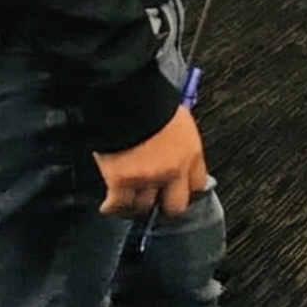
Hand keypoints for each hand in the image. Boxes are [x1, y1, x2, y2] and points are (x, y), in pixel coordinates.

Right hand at [93, 105, 208, 219]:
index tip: (179, 192)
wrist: (127, 98)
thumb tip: (173, 146)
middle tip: (156, 206)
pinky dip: (112, 207)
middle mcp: (172, 171)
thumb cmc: (152, 101)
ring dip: (136, 206)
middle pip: (175, 206)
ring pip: (144, 207)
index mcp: (191, 153)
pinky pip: (118, 204)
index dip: (186, 191)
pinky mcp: (121, 181)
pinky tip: (108, 207)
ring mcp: (146, 178)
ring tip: (129, 205)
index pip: (197, 185)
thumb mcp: (178, 120)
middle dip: (165, 207)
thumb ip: (178, 141)